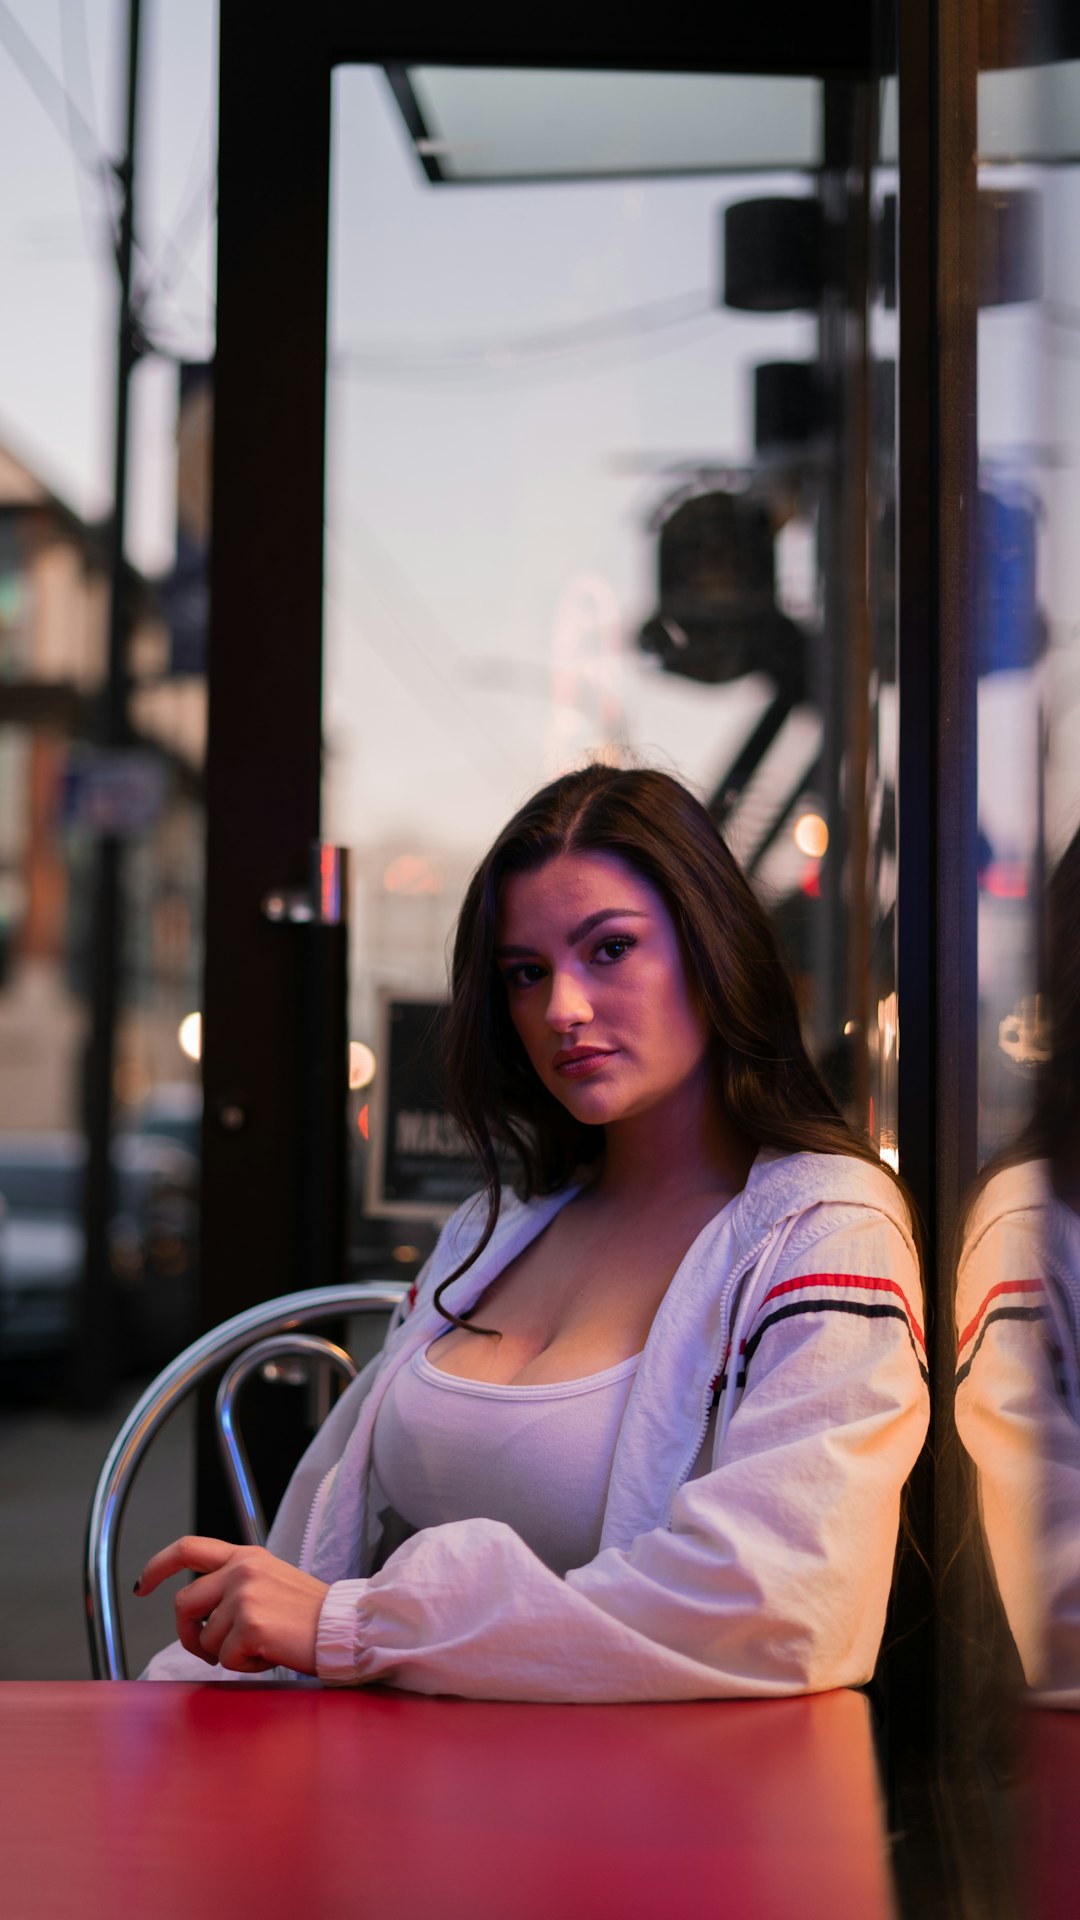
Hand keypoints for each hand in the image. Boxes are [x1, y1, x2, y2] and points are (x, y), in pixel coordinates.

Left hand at [134, 1536, 329, 1674]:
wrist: (343, 1627)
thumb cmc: (307, 1613)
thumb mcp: (270, 1580)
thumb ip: (233, 1584)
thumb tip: (198, 1611)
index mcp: (245, 1556)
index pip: (187, 1548)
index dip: (158, 1566)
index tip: (142, 1587)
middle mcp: (241, 1570)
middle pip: (184, 1603)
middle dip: (188, 1633)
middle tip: (210, 1651)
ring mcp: (245, 1597)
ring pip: (205, 1637)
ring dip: (226, 1653)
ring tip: (261, 1646)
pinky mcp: (250, 1626)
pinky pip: (225, 1659)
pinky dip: (244, 1666)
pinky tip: (270, 1654)